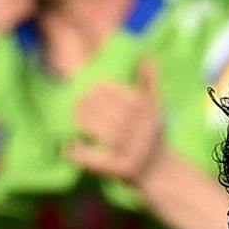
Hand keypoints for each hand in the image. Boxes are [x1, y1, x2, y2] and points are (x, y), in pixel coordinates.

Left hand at [66, 76, 167, 190]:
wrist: (159, 171)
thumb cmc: (151, 134)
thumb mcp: (155, 108)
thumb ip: (150, 83)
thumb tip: (149, 57)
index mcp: (153, 116)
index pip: (127, 99)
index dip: (106, 92)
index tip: (90, 89)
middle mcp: (147, 134)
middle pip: (115, 116)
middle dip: (93, 108)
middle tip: (75, 103)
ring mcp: (137, 153)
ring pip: (107, 135)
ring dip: (87, 125)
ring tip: (72, 118)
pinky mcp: (125, 171)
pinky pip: (100, 161)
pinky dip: (83, 154)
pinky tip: (69, 146)